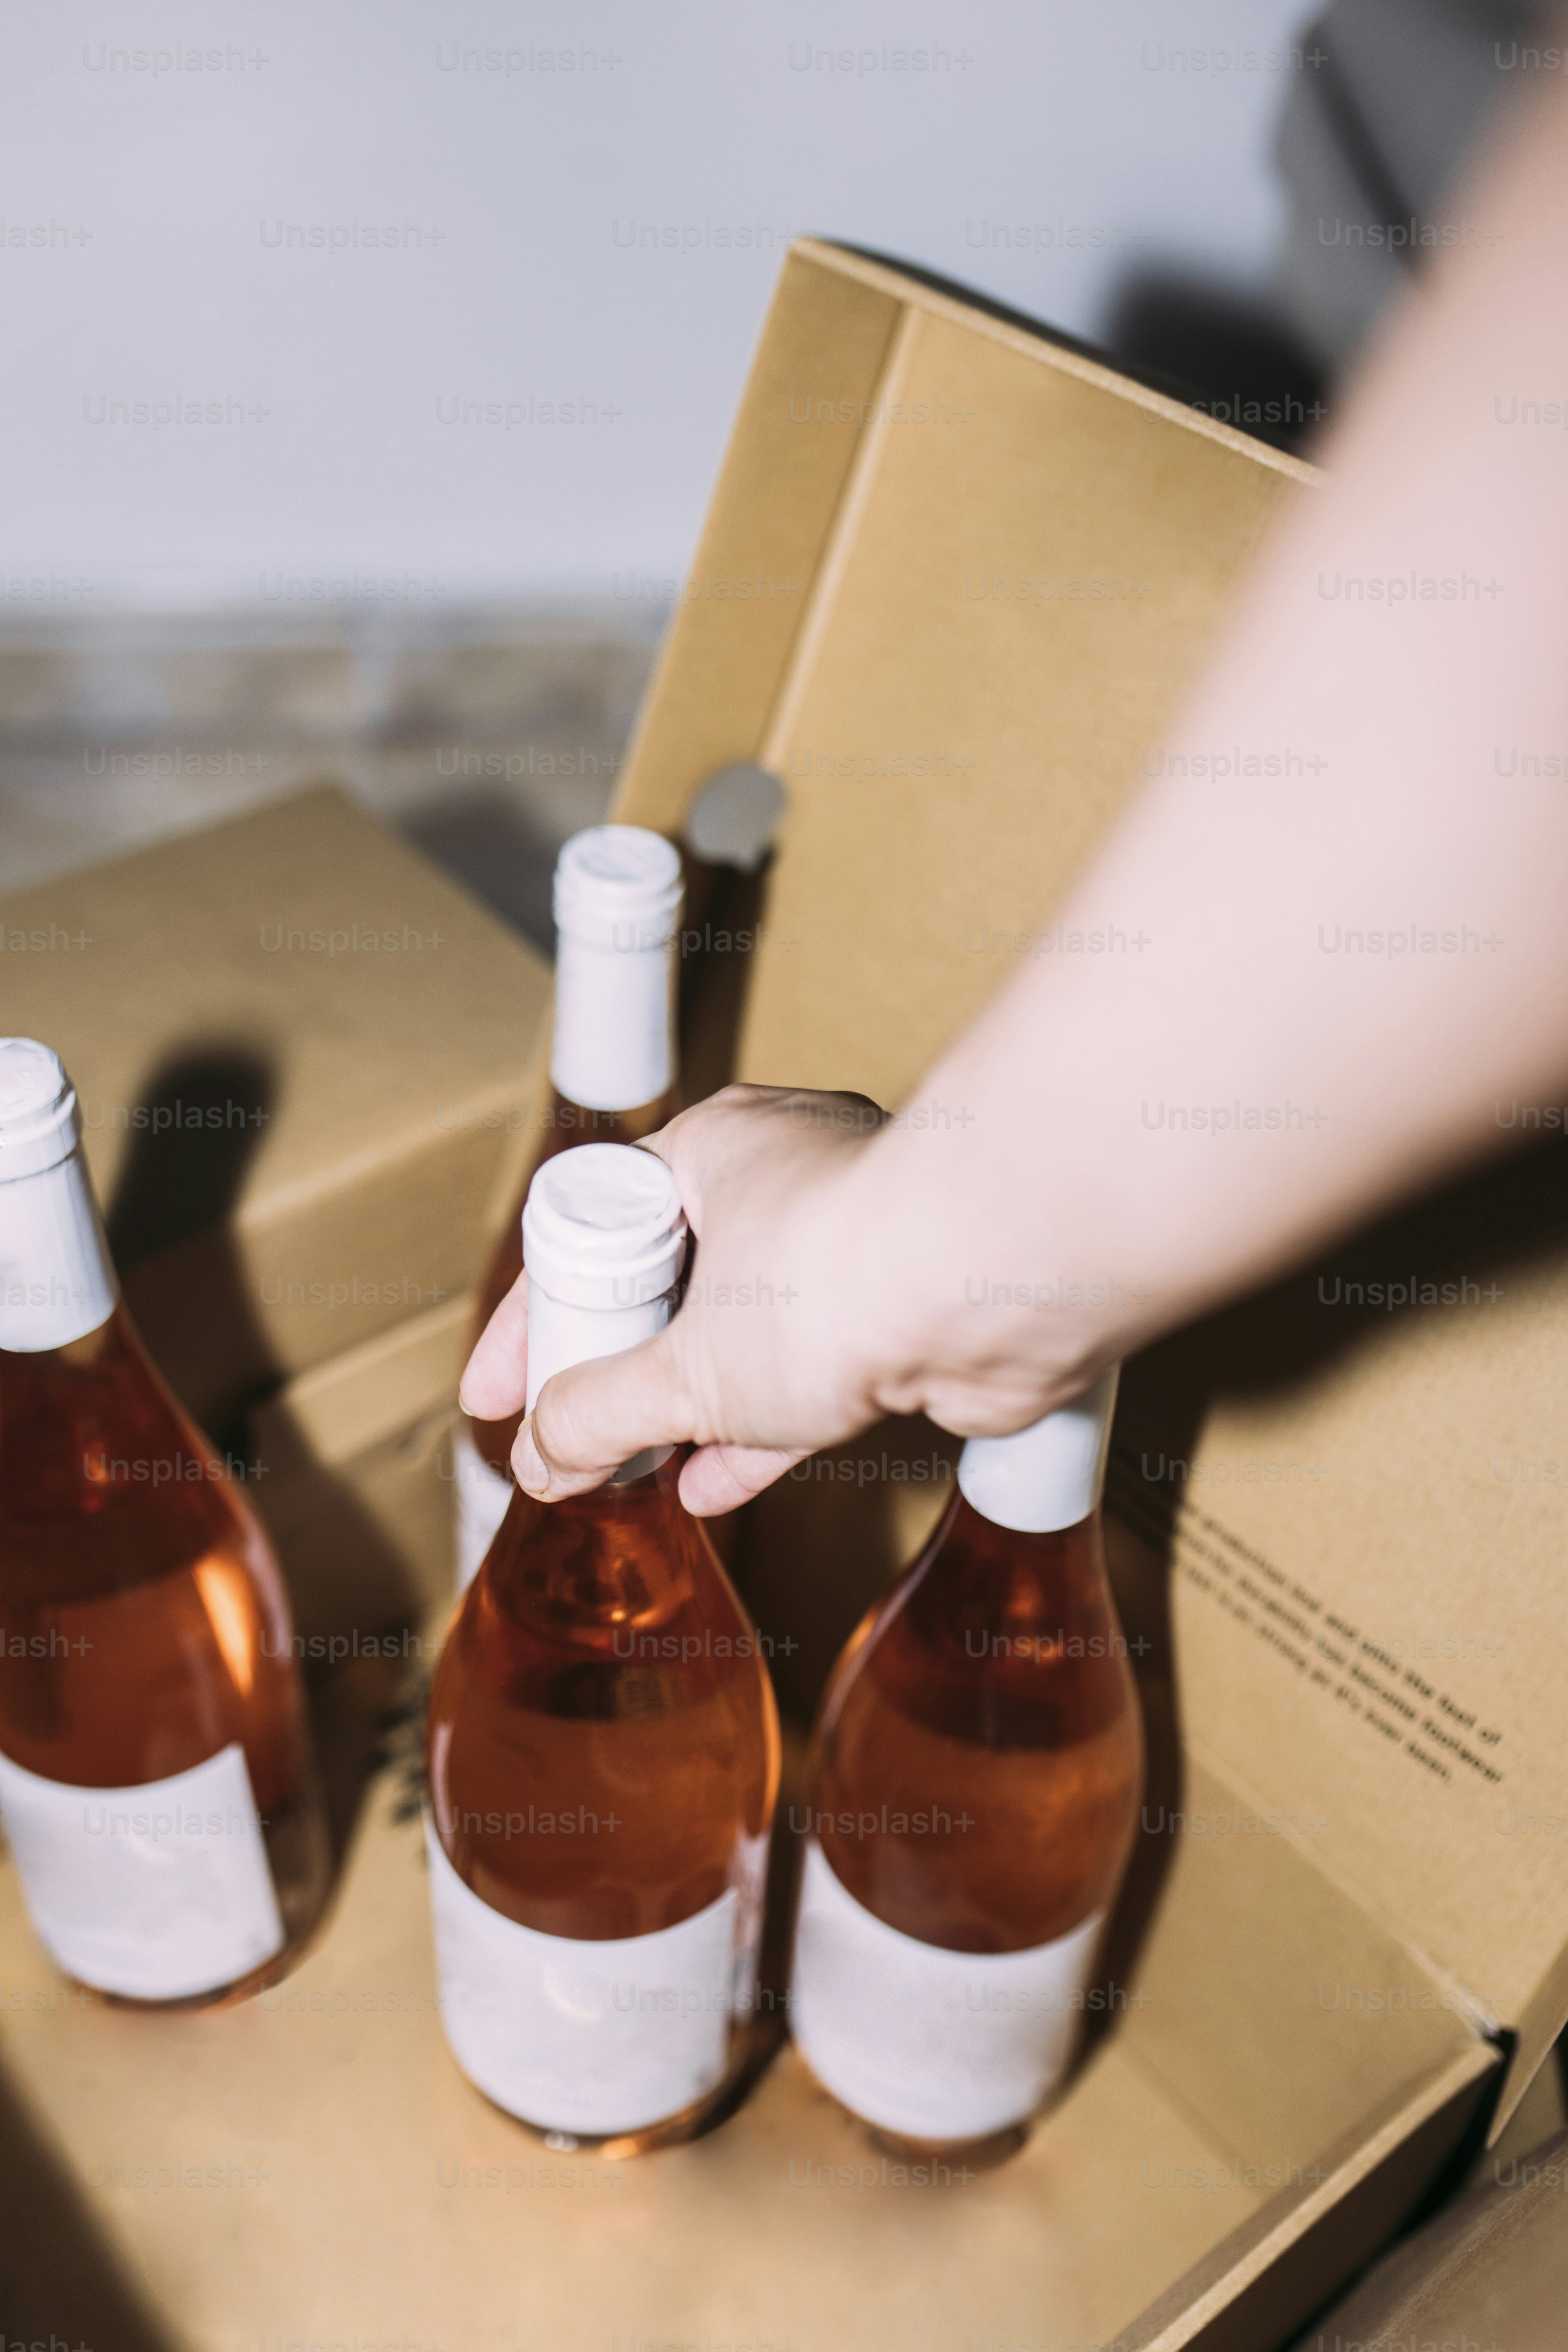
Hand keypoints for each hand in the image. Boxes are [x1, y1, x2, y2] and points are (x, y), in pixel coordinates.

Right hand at [460, 1085, 896, 1513]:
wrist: (999, 1284)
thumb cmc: (838, 1276)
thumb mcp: (685, 1365)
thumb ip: (600, 1412)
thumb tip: (540, 1455)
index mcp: (714, 1150)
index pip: (591, 1230)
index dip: (535, 1318)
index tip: (498, 1390)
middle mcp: (784, 1180)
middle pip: (669, 1281)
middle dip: (618, 1365)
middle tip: (567, 1432)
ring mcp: (852, 1245)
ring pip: (744, 1330)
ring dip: (689, 1404)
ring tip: (632, 1467)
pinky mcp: (907, 1311)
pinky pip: (813, 1374)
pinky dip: (759, 1429)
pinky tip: (708, 1484)